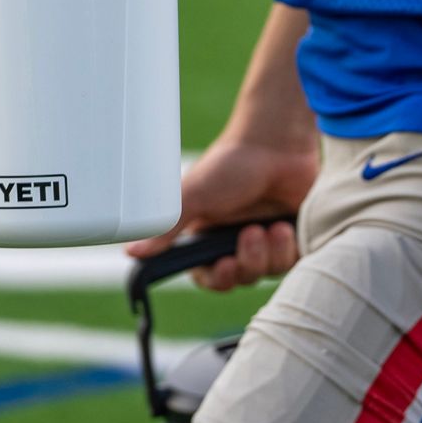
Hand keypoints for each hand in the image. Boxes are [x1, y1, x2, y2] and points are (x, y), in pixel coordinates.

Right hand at [126, 135, 317, 290]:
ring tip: (273, 226)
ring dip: (269, 253)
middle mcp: (234, 240)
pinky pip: (292, 263)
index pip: (207, 275)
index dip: (216, 278)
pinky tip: (285, 225)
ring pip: (267, 272)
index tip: (224, 265)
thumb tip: (130, 252)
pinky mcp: (292, 238)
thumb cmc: (231, 164)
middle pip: (240, 278)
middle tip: (250, 234)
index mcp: (207, 234)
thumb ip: (165, 229)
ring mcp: (266, 240)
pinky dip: (289, 248)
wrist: (278, 144)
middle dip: (246, 262)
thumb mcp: (193, 197)